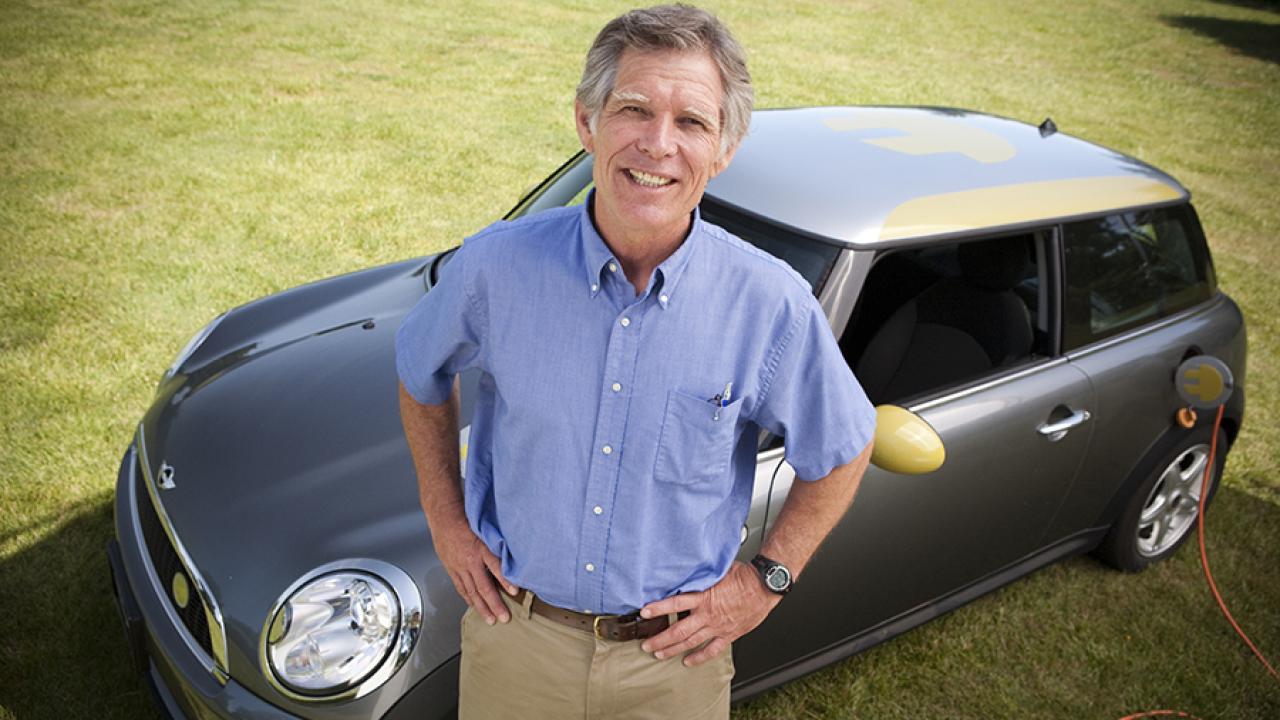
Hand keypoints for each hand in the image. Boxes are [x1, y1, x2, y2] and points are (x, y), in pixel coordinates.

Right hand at [433, 517, 515, 624]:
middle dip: (495, 604)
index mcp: (481, 548)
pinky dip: (468, 598)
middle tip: (504, 617)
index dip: (505, 580)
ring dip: (482, 607)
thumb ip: (498, 544)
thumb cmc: (468, 521)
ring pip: (471, 591)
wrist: (445, 518)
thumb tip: (515, 557)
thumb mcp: (486, 529)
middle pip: (484, 586)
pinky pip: (461, 587)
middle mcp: (470, 560)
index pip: (495, 567)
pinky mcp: (452, 569)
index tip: (515, 591)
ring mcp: (459, 567)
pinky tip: (474, 606)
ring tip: (490, 619)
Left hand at [638, 561, 781, 666]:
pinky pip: (711, 650)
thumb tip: (687, 570)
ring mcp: (718, 627)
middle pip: (678, 631)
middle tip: (646, 644)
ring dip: (673, 650)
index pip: (675, 604)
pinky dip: (699, 657)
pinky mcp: (728, 634)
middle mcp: (708, 615)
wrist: (765, 587)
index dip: (658, 609)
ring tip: (659, 654)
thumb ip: (701, 576)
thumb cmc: (744, 576)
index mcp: (704, 597)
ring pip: (690, 643)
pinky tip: (688, 661)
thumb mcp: (718, 570)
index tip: (644, 613)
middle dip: (660, 639)